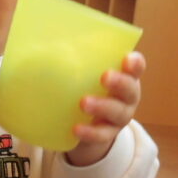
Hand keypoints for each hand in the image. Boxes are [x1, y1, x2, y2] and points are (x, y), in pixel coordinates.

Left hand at [67, 51, 144, 166]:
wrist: (83, 124)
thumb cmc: (83, 88)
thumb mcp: (81, 73)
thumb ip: (71, 58)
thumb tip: (41, 42)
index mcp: (123, 76)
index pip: (136, 67)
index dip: (135, 63)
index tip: (127, 59)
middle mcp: (127, 97)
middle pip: (131, 90)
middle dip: (120, 83)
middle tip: (105, 77)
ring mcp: (119, 118)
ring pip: (118, 113)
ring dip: (102, 107)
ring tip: (83, 103)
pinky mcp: (107, 135)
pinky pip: (101, 135)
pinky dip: (90, 132)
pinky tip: (76, 129)